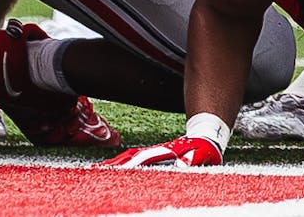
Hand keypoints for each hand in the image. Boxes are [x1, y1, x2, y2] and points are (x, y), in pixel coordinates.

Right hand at [99, 136, 222, 167]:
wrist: (206, 133)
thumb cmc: (203, 148)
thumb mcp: (201, 155)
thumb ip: (192, 160)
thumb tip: (183, 166)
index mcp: (164, 153)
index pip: (142, 159)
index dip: (128, 164)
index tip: (113, 168)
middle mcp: (156, 151)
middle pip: (132, 157)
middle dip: (115, 163)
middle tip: (97, 170)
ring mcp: (155, 152)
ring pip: (133, 156)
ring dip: (118, 162)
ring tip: (102, 168)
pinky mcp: (157, 154)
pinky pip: (137, 157)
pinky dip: (126, 161)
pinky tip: (120, 165)